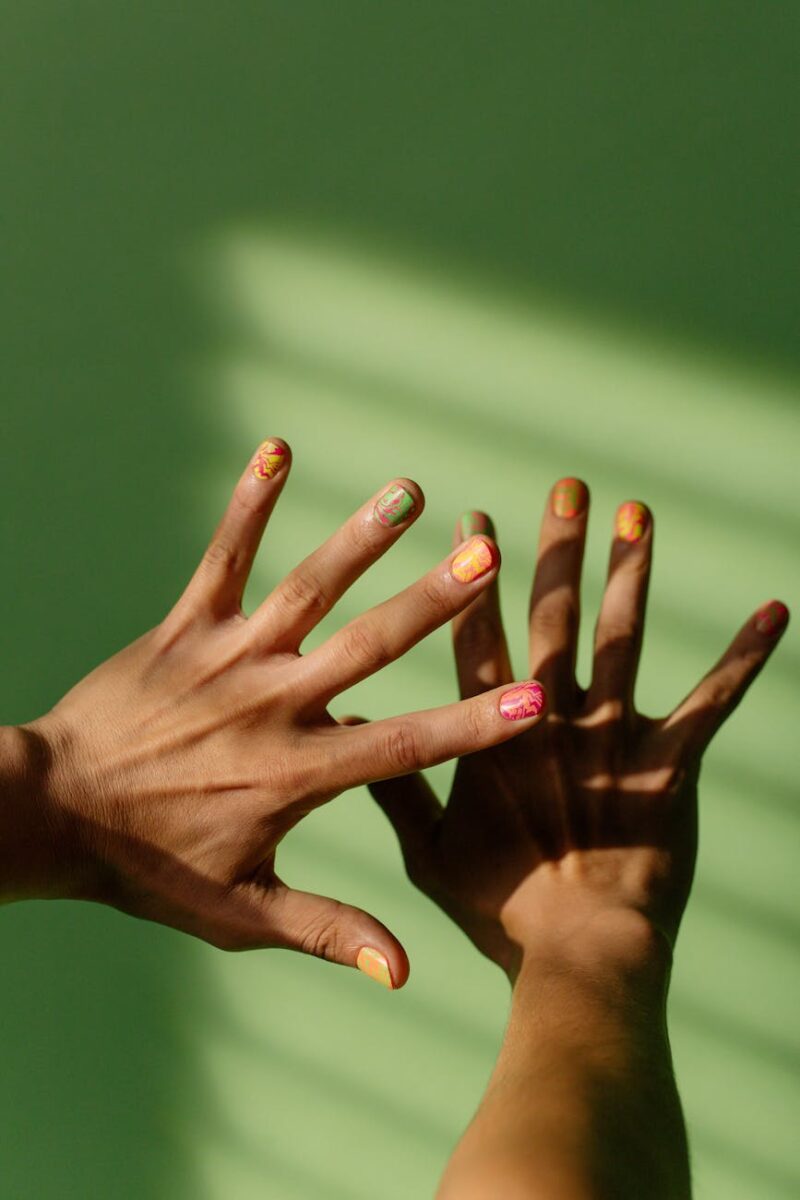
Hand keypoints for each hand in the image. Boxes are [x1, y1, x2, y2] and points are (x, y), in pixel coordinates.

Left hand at [2, 441, 546, 987]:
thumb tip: (407, 971)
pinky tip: (278, 449)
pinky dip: (249, 504)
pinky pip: (221, 557)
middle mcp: (272, 705)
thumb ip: (329, 930)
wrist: (52, 815)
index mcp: (298, 773)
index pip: (405, 746)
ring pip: (304, 589)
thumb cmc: (149, 867)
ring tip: (409, 490)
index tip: (537, 700)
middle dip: (432, 602)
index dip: (475, 725)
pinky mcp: (183, 627)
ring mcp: (227, 659)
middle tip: (487, 554)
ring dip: (358, 538)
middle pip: (366, 647)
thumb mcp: (241, 912)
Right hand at [368, 484, 788, 979]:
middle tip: (568, 485)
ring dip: (631, 571)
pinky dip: (745, 655)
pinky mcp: (673, 765)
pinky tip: (774, 609)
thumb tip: (352, 730)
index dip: (476, 576)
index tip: (474, 518)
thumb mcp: (429, 851)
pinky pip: (715, 700)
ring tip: (639, 513)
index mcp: (492, 733)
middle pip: (554, 615)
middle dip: (558, 548)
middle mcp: (553, 719)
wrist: (580, 954)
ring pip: (623, 636)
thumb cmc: (501, 908)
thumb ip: (395, 787)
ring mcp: (615, 737)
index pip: (478, 635)